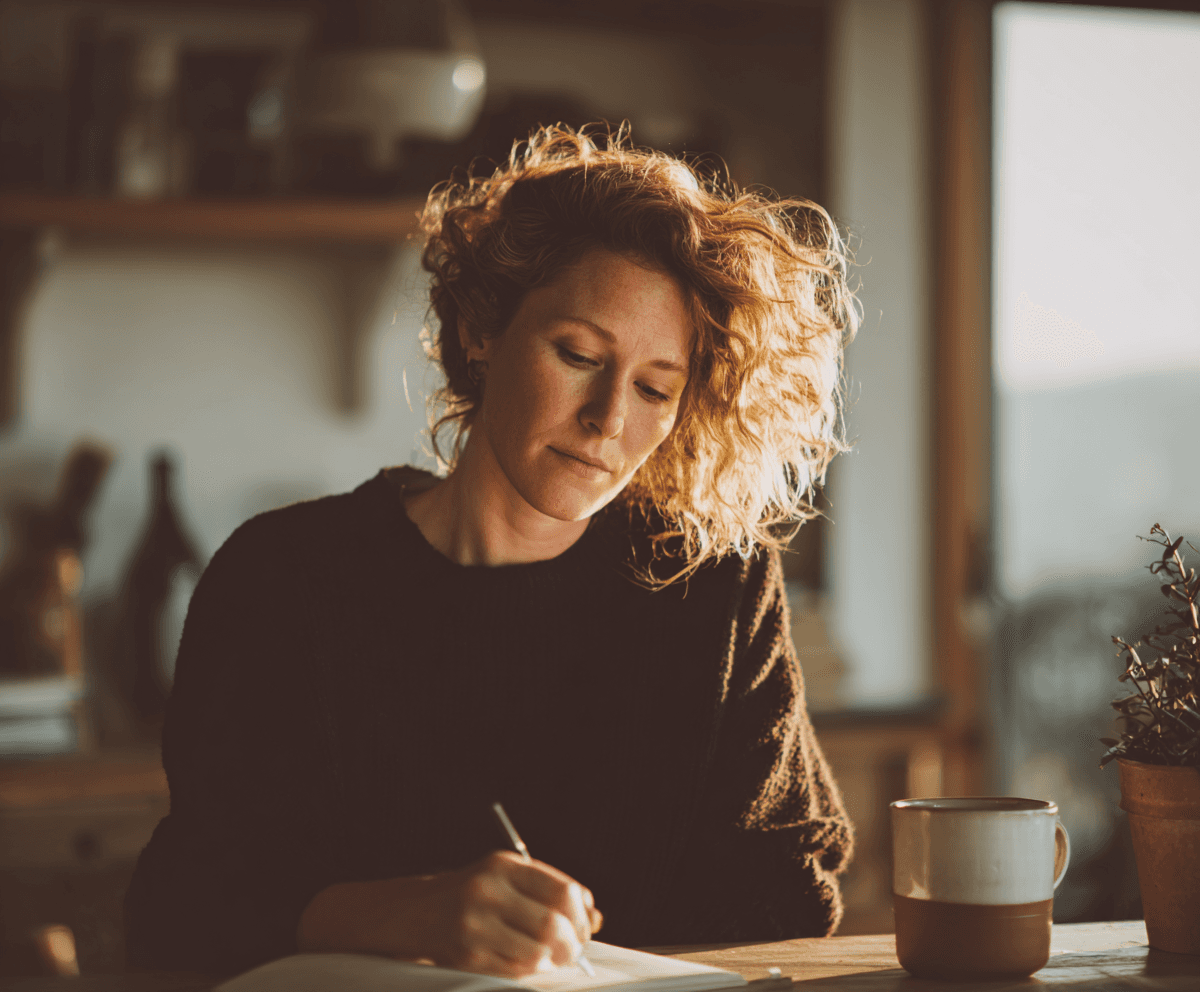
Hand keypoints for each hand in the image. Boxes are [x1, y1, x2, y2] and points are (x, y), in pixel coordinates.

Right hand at [298, 851, 602, 978]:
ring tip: (555, 960)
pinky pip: (515, 970)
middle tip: (575, 950)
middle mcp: (488, 889)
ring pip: (537, 951)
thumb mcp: (505, 882)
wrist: (410, 913)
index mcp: (503, 865)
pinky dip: (532, 972)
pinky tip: (531, 966)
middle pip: (554, 923)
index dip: (582, 913)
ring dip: (554, 961)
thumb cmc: (469, 897)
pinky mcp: (465, 953)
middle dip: (573, 942)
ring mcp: (474, 922)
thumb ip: (548, 893)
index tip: (586, 925)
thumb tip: (595, 915)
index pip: (563, 889)